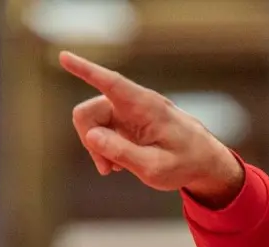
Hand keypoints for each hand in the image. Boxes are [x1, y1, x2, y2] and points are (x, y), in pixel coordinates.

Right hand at [59, 51, 244, 207]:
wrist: (204, 162)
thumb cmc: (185, 164)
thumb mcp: (156, 168)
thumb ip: (123, 152)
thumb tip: (91, 135)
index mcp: (146, 106)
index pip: (110, 83)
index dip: (85, 70)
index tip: (63, 56)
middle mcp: (133, 103)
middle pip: (89, 112)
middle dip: (89, 140)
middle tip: (106, 168)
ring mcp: (127, 111)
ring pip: (91, 123)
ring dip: (97, 147)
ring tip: (115, 169)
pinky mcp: (125, 121)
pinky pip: (100, 130)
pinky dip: (104, 148)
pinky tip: (119, 164)